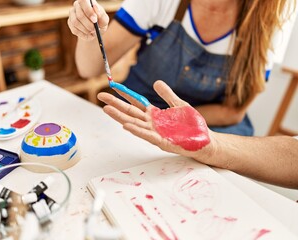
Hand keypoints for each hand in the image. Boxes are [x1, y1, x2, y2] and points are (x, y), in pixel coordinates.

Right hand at [68, 0, 108, 40]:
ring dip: (85, 30)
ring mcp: (72, 13)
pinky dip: (82, 34)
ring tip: (92, 32)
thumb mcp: (104, 20)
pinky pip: (74, 29)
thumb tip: (95, 8)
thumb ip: (101, 15)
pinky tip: (88, 34)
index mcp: (87, 1)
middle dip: (88, 24)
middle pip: (80, 15)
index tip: (95, 20)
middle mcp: (77, 5)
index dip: (88, 11)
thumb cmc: (100, 23)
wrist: (95, 31)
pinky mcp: (70, 22)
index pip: (83, 1)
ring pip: (75, 22)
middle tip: (94, 30)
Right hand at [97, 80, 215, 160]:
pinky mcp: (162, 142)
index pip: (135, 102)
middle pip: (129, 112)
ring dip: (120, 117)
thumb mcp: (179, 105)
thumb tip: (156, 82)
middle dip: (115, 104)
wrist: (204, 140)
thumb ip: (167, 95)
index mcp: (154, 115)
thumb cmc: (192, 125)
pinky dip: (136, 131)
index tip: (113, 86)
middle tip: (101, 96)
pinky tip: (125, 125)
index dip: (124, 94)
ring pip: (134, 124)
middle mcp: (151, 124)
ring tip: (106, 109)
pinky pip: (147, 136)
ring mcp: (155, 133)